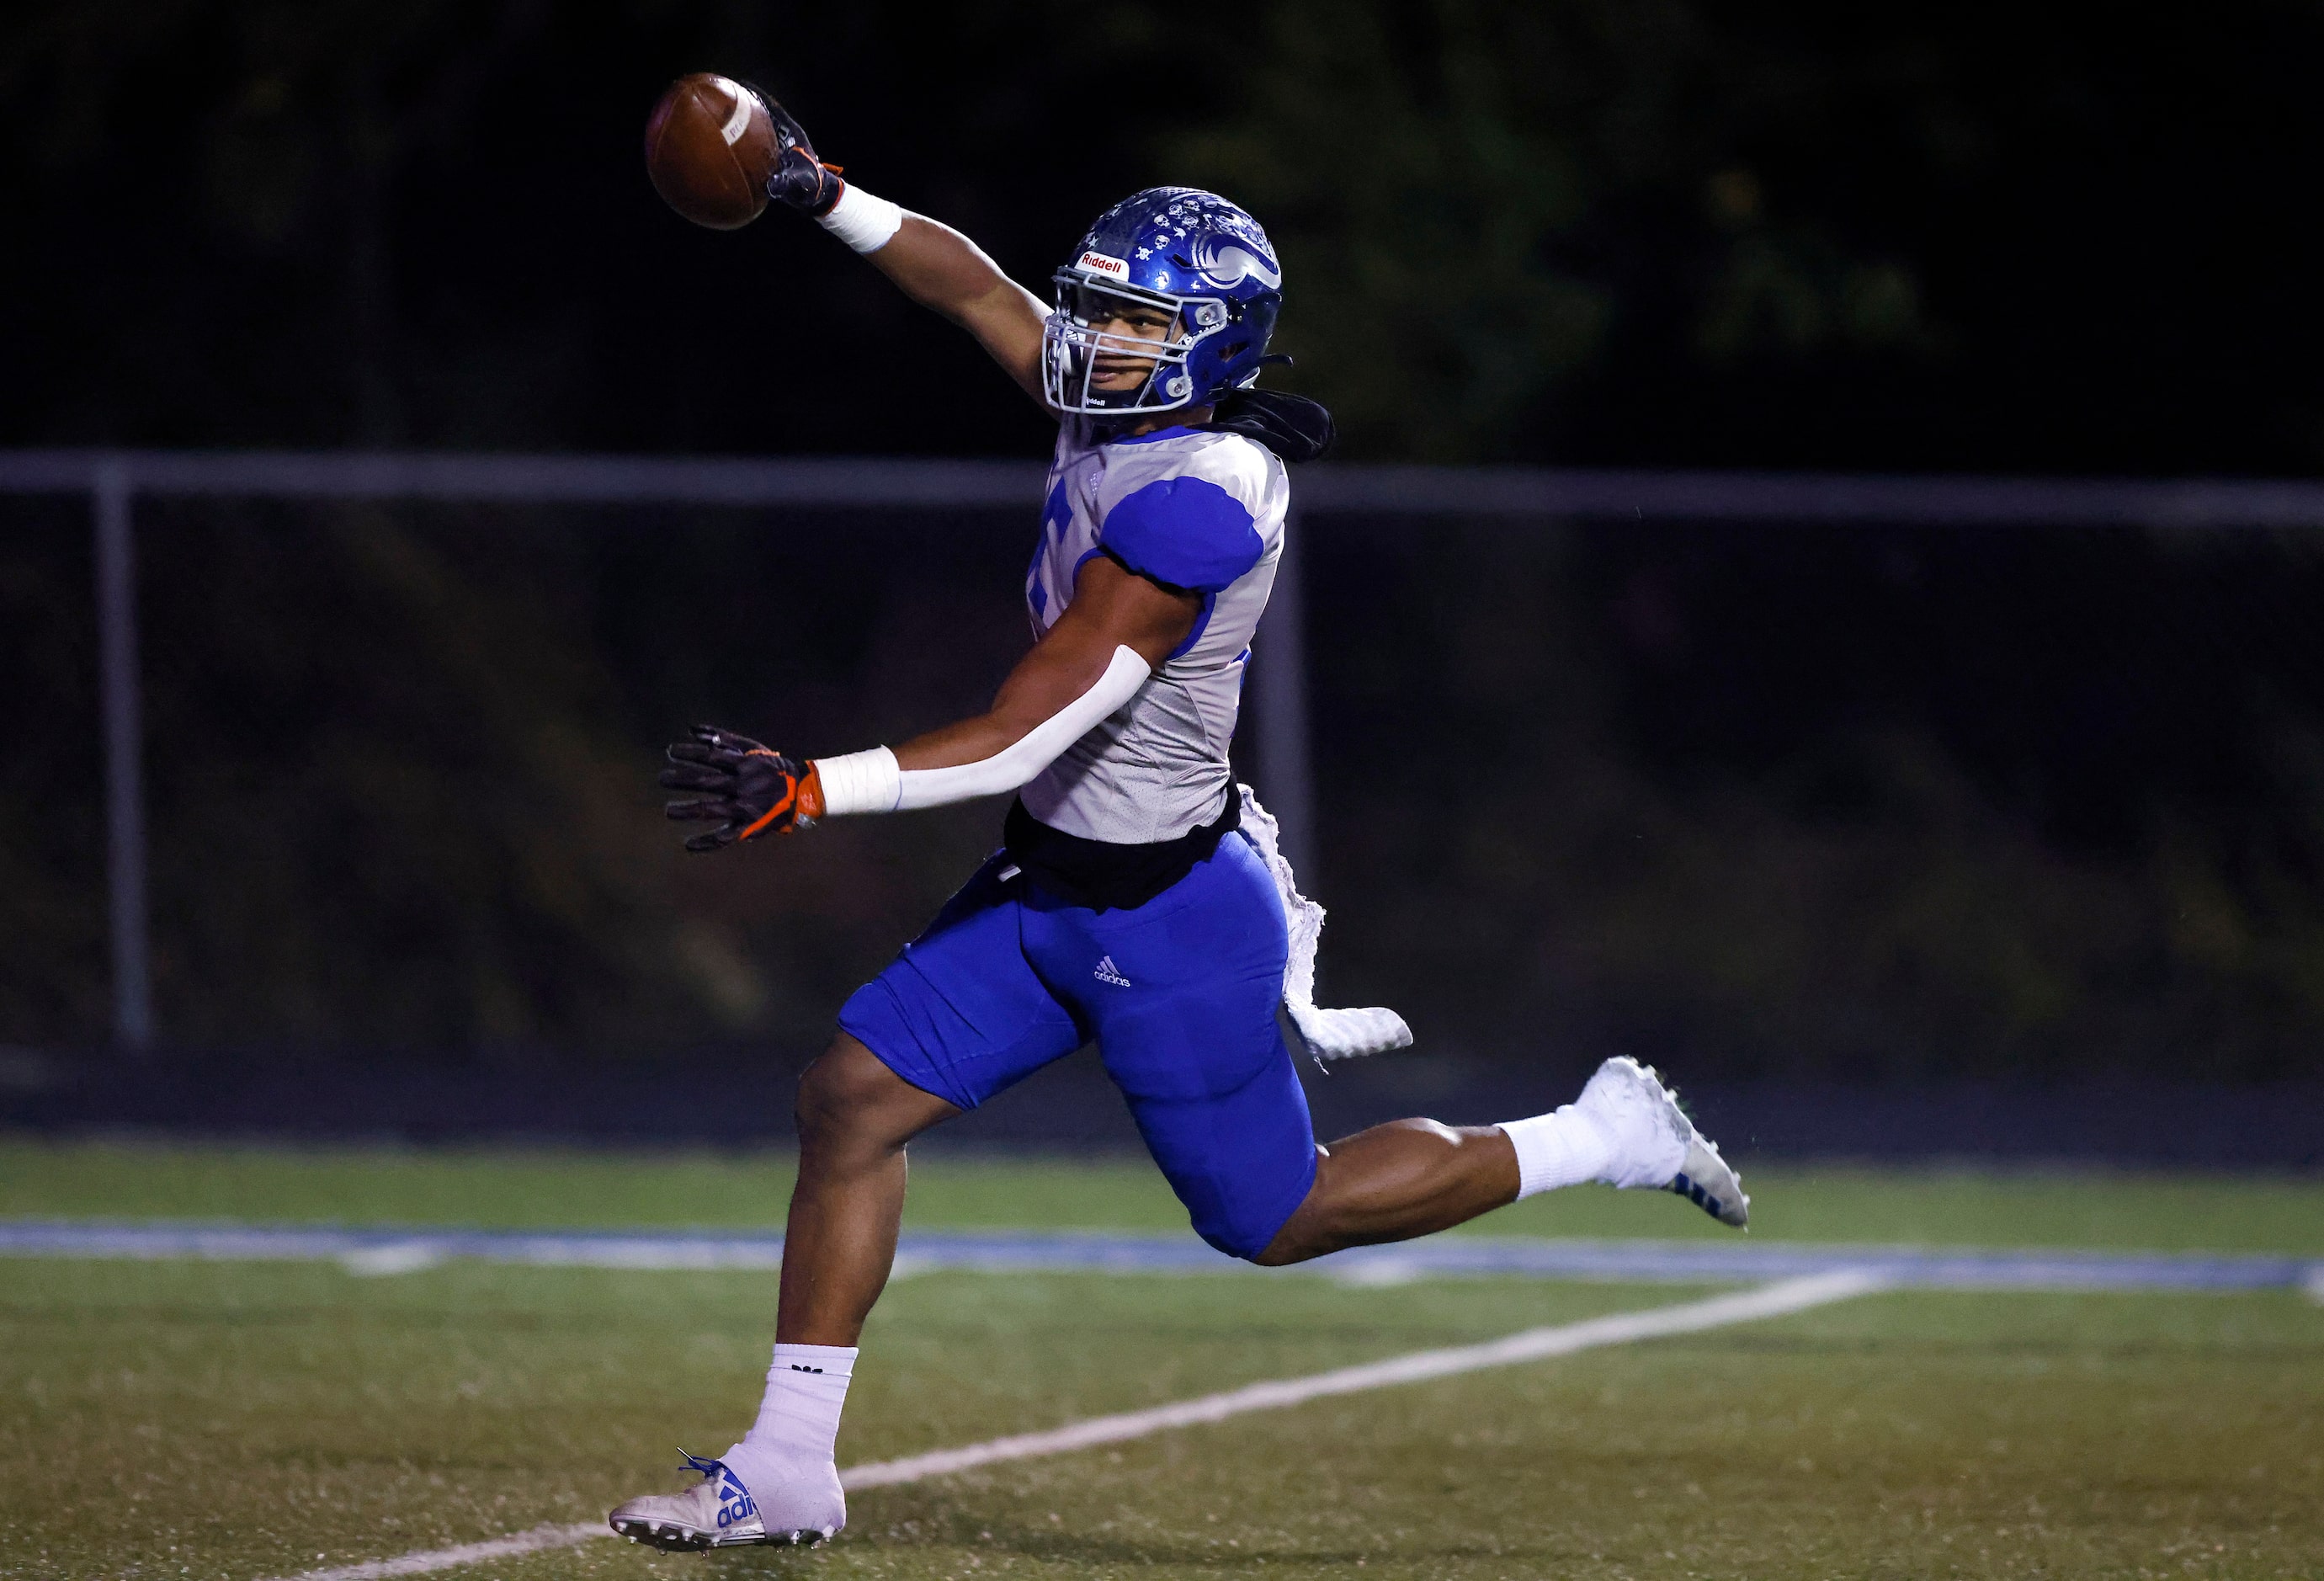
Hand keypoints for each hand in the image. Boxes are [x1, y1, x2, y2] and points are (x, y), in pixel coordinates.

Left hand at [660, 725, 821, 851]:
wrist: (800, 793)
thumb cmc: (769, 768)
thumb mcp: (751, 748)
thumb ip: (722, 738)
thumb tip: (691, 729)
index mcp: (744, 765)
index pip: (711, 757)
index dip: (689, 753)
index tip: (670, 752)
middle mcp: (744, 785)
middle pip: (707, 782)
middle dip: (682, 780)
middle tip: (662, 778)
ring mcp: (745, 807)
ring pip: (712, 810)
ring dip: (688, 810)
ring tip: (668, 811)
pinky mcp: (749, 827)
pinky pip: (725, 836)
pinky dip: (707, 842)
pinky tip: (688, 843)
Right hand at [741, 82, 842, 216]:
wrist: (818, 197)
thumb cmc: (813, 187)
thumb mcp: (800, 184)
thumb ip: (787, 183)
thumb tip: (772, 184)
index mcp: (792, 134)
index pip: (774, 110)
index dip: (760, 98)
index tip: (744, 86)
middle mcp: (785, 136)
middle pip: (765, 115)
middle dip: (748, 105)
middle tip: (728, 97)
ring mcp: (779, 145)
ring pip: (761, 127)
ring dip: (746, 120)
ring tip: (725, 112)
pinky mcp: (774, 156)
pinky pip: (758, 141)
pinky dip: (746, 137)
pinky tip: (731, 138)